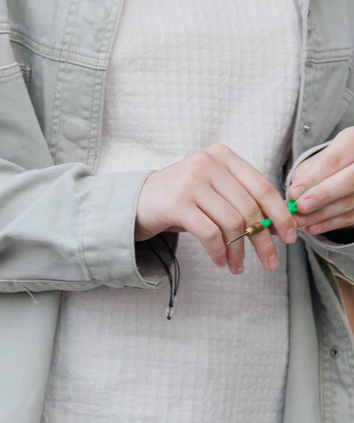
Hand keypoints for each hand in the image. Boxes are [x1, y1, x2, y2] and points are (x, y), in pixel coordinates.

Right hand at [137, 144, 296, 272]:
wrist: (133, 201)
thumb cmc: (180, 199)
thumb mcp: (213, 191)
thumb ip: (243, 201)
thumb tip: (279, 228)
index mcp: (222, 156)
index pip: (263, 188)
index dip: (280, 215)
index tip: (290, 237)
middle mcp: (208, 164)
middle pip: (250, 209)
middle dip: (263, 240)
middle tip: (270, 262)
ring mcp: (191, 182)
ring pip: (232, 223)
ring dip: (239, 251)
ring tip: (237, 266)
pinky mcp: (176, 203)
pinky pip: (210, 233)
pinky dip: (219, 252)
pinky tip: (220, 261)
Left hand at [290, 129, 353, 237]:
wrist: (345, 171)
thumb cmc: (327, 166)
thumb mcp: (315, 164)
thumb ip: (306, 177)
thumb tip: (292, 199)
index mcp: (352, 142)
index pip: (334, 160)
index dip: (314, 179)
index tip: (293, 193)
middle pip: (350, 181)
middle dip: (324, 195)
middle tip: (301, 207)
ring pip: (352, 201)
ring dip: (323, 214)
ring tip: (300, 221)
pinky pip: (353, 216)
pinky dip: (331, 223)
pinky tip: (313, 226)